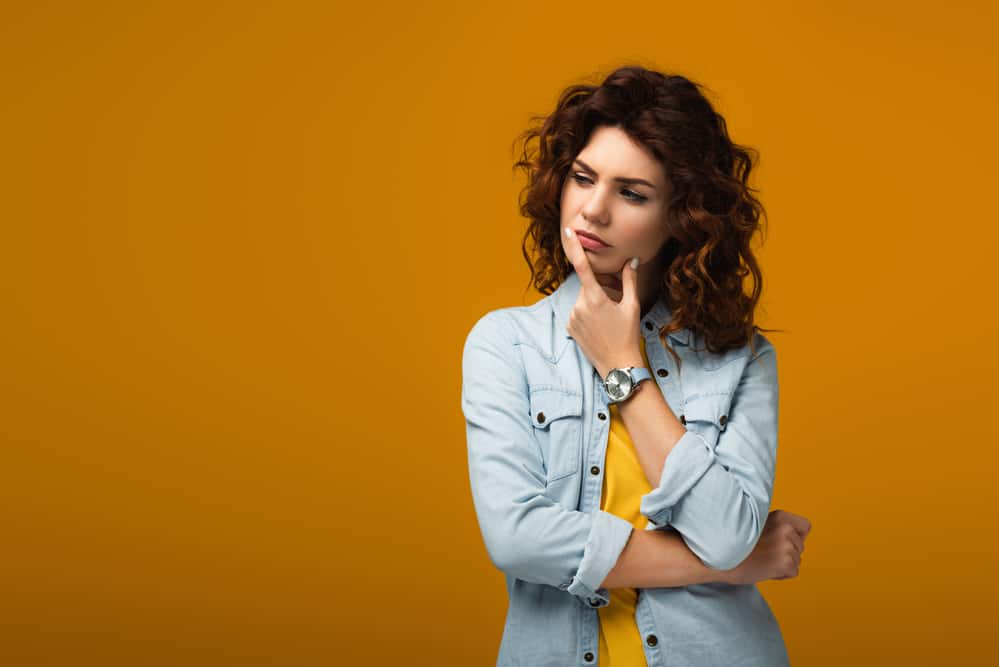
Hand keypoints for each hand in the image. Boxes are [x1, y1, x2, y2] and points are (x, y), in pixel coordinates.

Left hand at [562, 227, 643, 377]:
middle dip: (599, 289)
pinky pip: (577, 313)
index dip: (575, 247)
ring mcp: (572, 318)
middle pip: (588, 286)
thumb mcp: (631, 306)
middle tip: (615, 303)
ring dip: (593, 303)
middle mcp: (579, 306)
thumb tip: (632, 260)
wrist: (618, 365)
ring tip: (608, 321)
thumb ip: (629, 280)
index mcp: (595, 298)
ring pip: (583, 300)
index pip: (582, 266)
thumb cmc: (628, 335)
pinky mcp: (569, 328)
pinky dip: (587, 315)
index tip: (568, 233)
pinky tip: (599, 327)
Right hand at [721, 509, 811, 584]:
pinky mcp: (786, 562)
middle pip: (801, 546)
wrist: (721, 557)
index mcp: (780, 516)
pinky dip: (781, 574)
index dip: (796, 535)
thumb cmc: (735, 543)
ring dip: (783, 564)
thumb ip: (776, 528)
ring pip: (797, 560)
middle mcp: (786, 528)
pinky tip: (765, 568)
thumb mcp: (757, 524)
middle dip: (787, 552)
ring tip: (763, 560)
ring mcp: (787, 545)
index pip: (805, 526)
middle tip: (765, 553)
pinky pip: (793, 572)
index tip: (782, 540)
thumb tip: (792, 538)